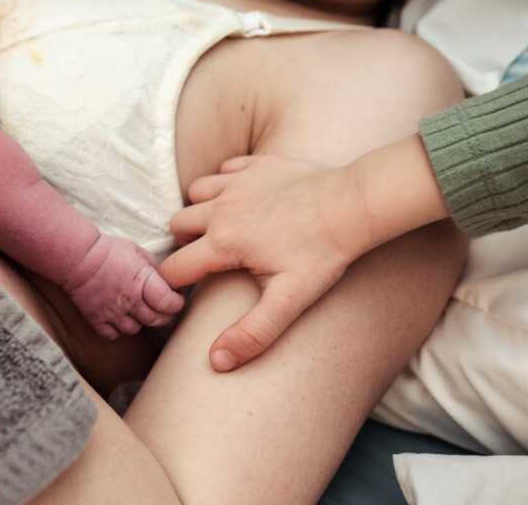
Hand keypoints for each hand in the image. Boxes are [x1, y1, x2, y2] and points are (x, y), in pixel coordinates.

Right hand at [65, 234, 184, 338]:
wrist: (76, 257)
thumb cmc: (107, 250)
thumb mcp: (138, 251)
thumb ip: (154, 268)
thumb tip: (167, 280)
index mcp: (143, 282)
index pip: (169, 304)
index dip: (177, 303)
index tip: (176, 298)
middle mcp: (130, 301)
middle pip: (156, 320)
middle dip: (164, 315)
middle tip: (163, 307)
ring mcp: (113, 313)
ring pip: (136, 329)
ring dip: (140, 322)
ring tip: (139, 311)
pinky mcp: (96, 319)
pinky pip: (113, 335)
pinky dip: (118, 329)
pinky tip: (119, 317)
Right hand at [161, 155, 375, 371]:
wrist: (354, 204)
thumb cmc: (323, 253)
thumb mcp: (289, 300)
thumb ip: (251, 334)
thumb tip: (216, 362)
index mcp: (223, 242)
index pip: (175, 267)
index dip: (174, 284)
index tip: (184, 294)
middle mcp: (222, 208)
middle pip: (177, 224)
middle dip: (184, 243)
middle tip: (206, 259)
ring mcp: (238, 181)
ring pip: (196, 192)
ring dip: (201, 209)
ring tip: (221, 227)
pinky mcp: (258, 164)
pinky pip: (225, 169)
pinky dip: (226, 182)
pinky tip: (245, 197)